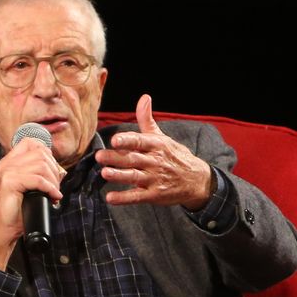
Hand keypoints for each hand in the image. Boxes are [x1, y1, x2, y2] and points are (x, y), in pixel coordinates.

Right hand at [0, 135, 64, 269]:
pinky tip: (53, 197)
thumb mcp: (29, 188)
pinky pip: (37, 179)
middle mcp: (5, 165)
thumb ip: (38, 175)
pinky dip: (50, 188)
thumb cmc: (17, 212)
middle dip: (54, 169)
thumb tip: (60, 171)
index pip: (31, 143)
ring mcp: (6, 173)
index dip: (47, 154)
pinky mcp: (9, 183)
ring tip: (54, 193)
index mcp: (8, 163)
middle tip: (56, 187)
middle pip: (39, 153)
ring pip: (40, 165)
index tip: (53, 172)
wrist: (4, 231)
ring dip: (53, 180)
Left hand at [95, 94, 214, 209]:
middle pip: (133, 159)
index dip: (127, 140)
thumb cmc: (175, 156)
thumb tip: (144, 98)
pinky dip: (123, 198)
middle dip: (116, 158)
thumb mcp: (162, 137)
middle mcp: (155, 162)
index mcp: (156, 145)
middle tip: (100, 156)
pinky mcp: (154, 195)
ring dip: (119, 176)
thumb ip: (147, 120)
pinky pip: (137, 197)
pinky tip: (110, 198)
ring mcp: (154, 179)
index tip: (115, 140)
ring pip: (134, 177)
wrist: (196, 181)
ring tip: (104, 173)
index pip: (140, 141)